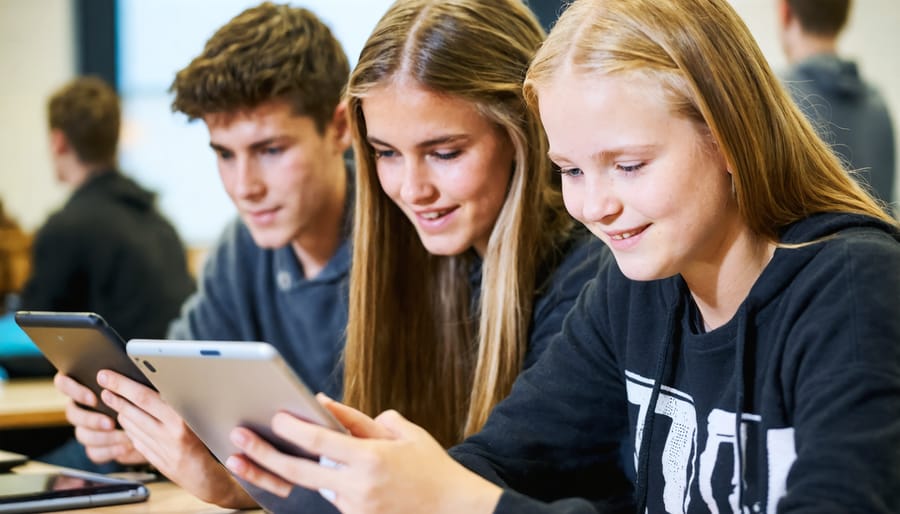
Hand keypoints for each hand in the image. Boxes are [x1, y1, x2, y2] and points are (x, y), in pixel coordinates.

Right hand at [53, 372, 143, 464]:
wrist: (153, 424)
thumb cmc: (142, 397)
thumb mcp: (133, 385)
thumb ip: (122, 380)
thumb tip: (123, 377)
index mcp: (84, 386)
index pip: (63, 382)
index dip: (72, 390)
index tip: (93, 397)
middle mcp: (81, 407)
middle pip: (71, 413)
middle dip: (90, 419)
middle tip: (110, 423)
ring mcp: (85, 428)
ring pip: (82, 434)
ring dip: (103, 437)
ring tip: (125, 437)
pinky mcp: (94, 447)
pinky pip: (94, 452)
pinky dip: (110, 450)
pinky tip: (125, 447)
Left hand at [96, 370, 256, 508]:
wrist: (210, 476)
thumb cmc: (213, 441)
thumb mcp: (201, 415)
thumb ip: (179, 401)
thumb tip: (160, 379)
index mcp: (181, 420)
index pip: (144, 397)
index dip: (122, 384)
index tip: (108, 376)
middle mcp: (167, 434)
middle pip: (133, 409)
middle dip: (115, 394)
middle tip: (103, 382)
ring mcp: (158, 448)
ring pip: (130, 424)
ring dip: (119, 409)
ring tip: (112, 398)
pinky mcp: (153, 458)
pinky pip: (135, 439)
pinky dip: (129, 427)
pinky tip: (127, 419)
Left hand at [226, 396, 502, 513]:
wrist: (453, 510)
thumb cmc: (430, 467)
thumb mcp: (402, 434)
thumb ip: (360, 419)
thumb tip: (323, 403)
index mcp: (370, 459)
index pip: (320, 441)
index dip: (292, 428)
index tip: (272, 416)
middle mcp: (357, 487)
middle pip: (298, 471)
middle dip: (263, 454)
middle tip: (238, 438)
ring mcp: (354, 509)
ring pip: (305, 488)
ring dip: (271, 475)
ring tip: (241, 461)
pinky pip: (321, 500)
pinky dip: (298, 488)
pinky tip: (272, 476)